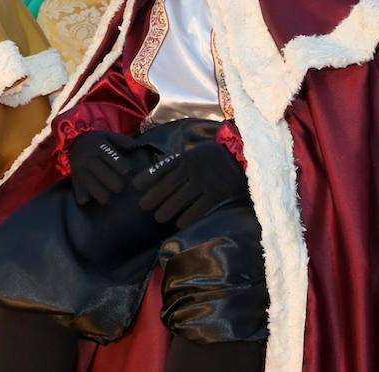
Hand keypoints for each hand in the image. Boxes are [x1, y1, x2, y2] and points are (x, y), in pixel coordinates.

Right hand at [67, 130, 138, 205]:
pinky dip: (87, 198)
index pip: (117, 162)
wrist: (71, 142)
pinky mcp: (74, 180)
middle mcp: (89, 159)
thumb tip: (136, 147)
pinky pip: (82, 195)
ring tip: (108, 196)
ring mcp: (80, 171)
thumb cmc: (94, 141)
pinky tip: (92, 196)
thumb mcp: (107, 136)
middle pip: (108, 178)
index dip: (125, 169)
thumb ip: (123, 141)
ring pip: (96, 190)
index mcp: (100, 147)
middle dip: (117, 185)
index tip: (127, 172)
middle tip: (119, 187)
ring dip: (105, 195)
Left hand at [132, 141, 249, 226]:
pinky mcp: (218, 192)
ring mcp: (205, 180)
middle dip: (154, 196)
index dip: (148, 177)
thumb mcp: (194, 154)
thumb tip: (157, 175)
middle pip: (169, 184)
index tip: (135, 186)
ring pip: (181, 197)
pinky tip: (180, 224)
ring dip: (168, 208)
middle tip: (143, 206)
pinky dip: (189, 215)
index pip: (163, 168)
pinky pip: (200, 206)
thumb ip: (178, 163)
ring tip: (159, 217)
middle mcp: (193, 168)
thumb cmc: (214, 157)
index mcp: (186, 157)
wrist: (243, 156)